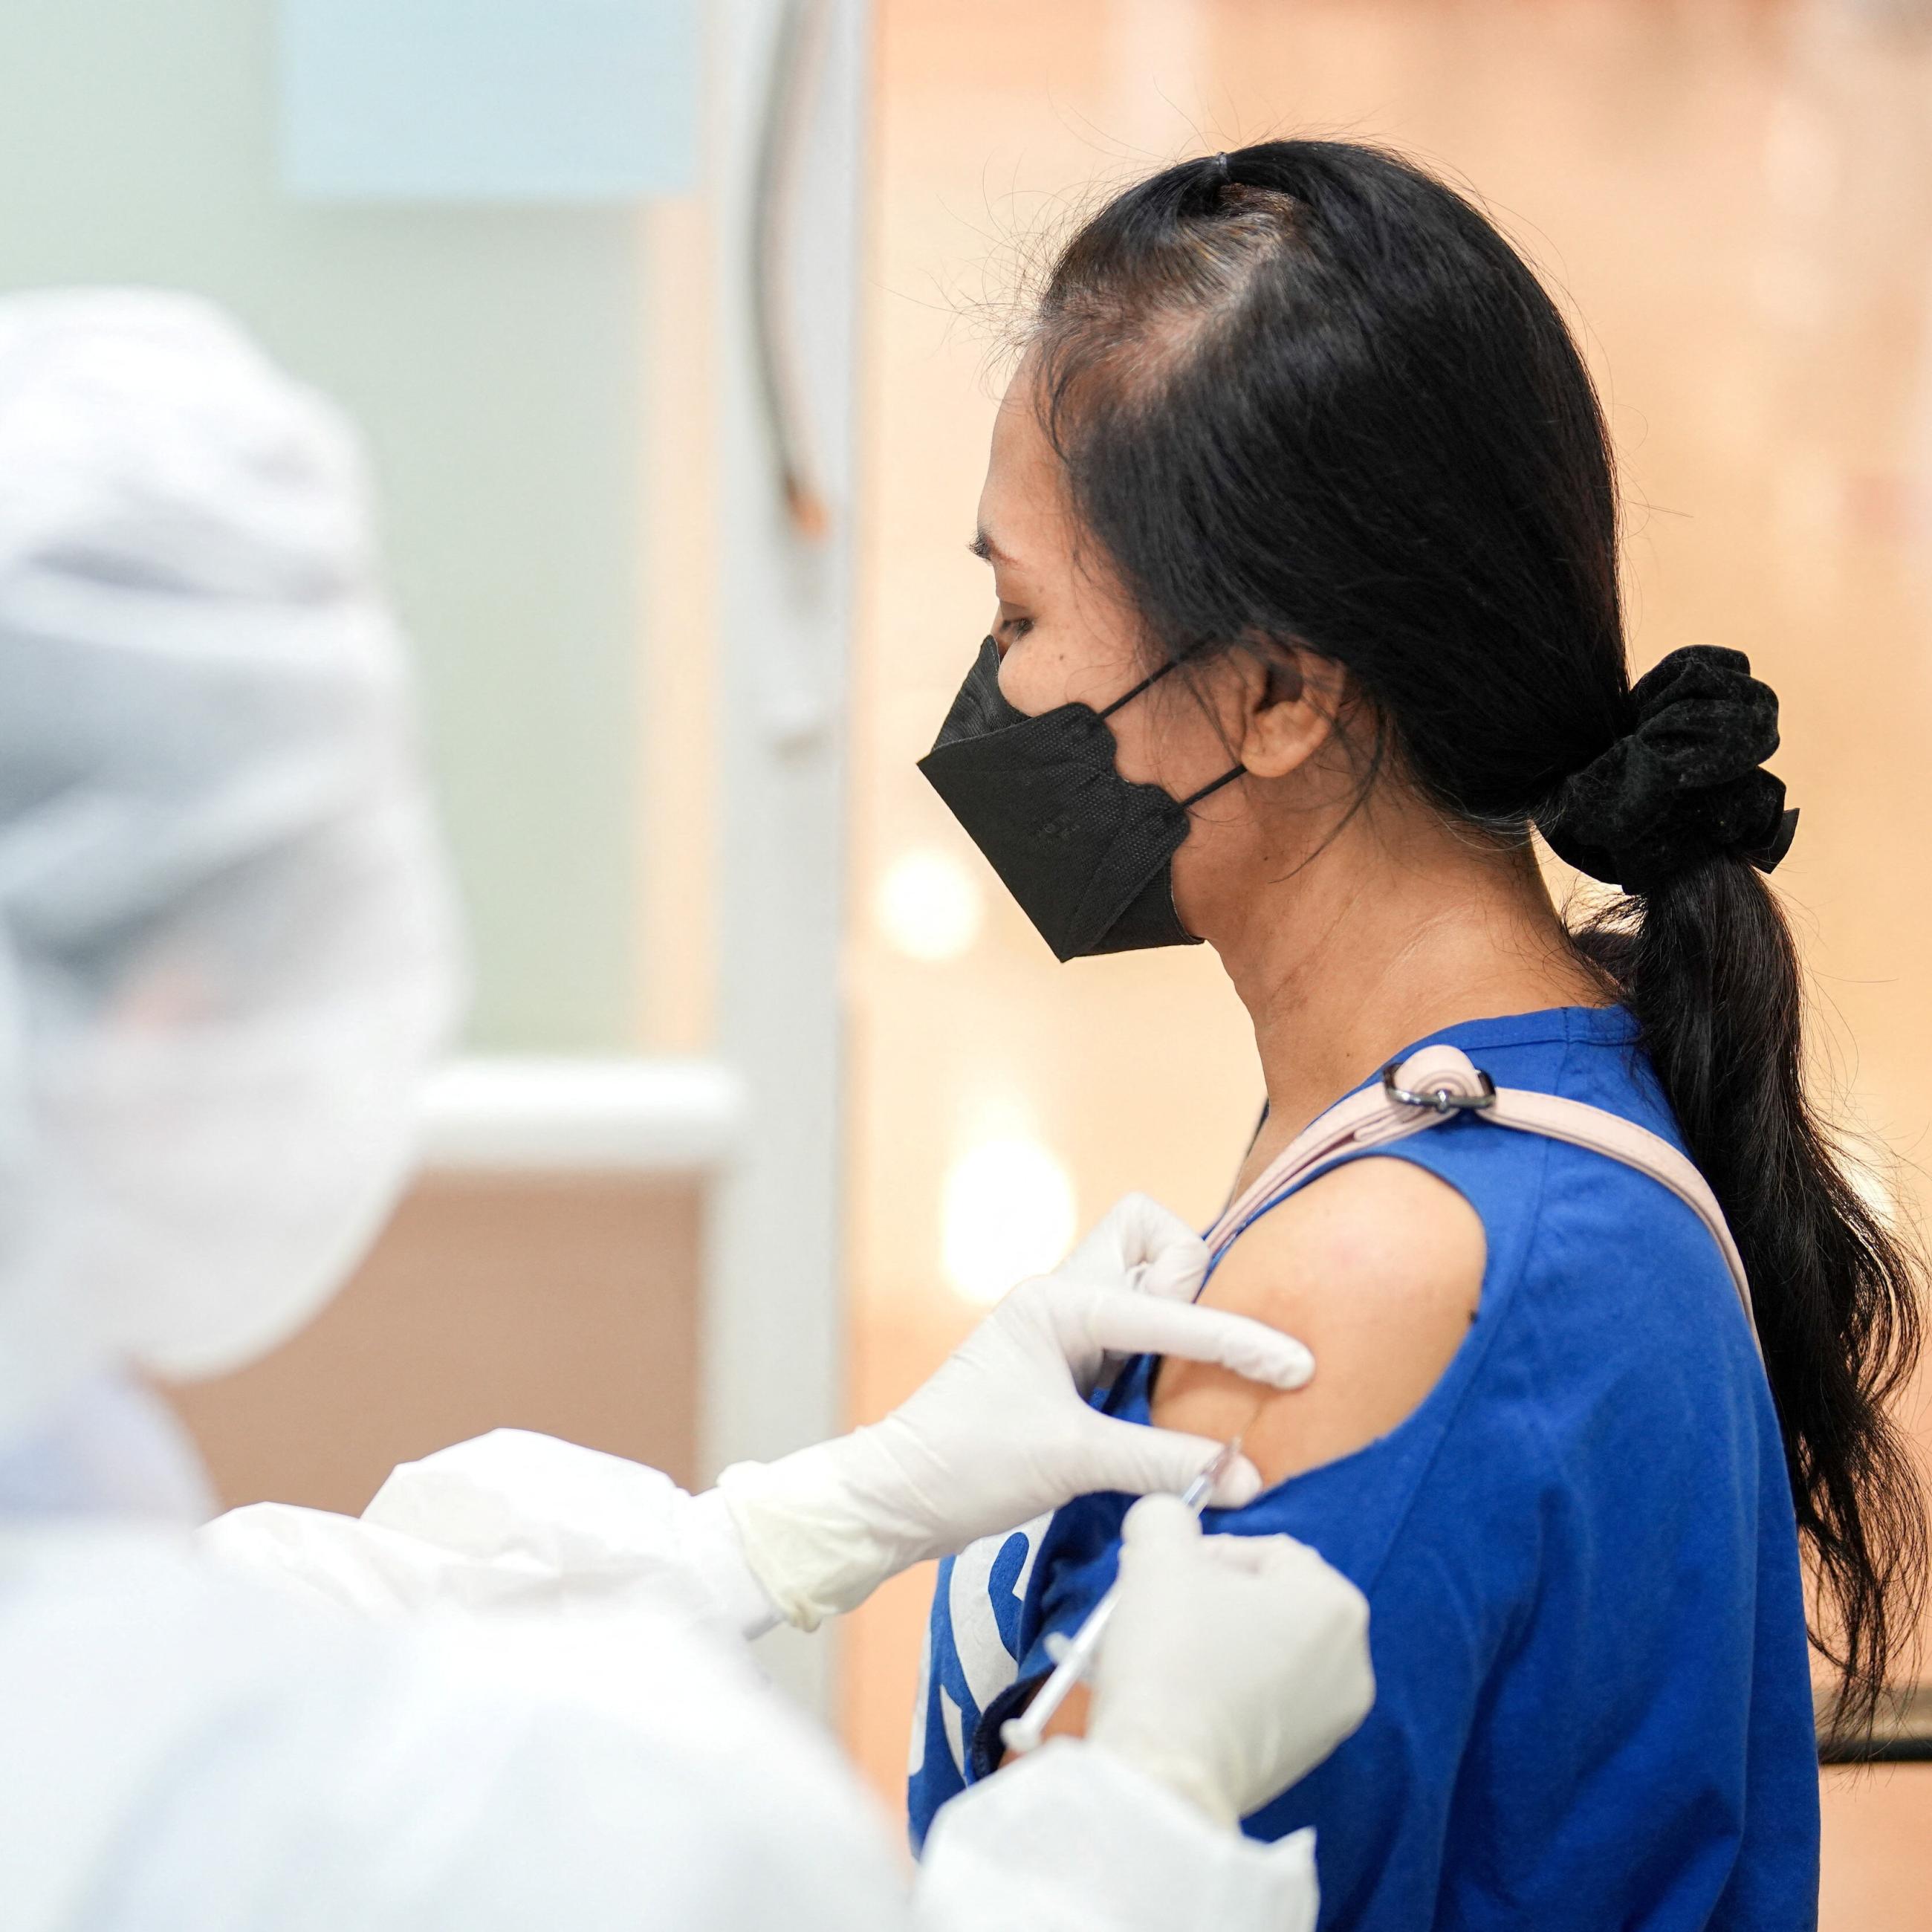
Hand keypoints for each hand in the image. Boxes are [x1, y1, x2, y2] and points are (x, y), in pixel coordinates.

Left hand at [715, 1193, 1313, 1628]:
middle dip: (1193, 1274)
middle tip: (1198, 1350)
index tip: (1296, 1367)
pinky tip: (1173, 1400)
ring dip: (1181, 1313)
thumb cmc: (966, 1466)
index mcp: (1058, 1303)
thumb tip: (1247, 1476)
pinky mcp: (1068, 1361)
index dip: (1238, 1340)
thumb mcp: (1070, 1463)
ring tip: (1188, 1379)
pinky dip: (1166, 1351)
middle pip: (1154, 1234)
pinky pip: (1136, 1328)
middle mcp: (1064, 1298)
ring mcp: (1065, 1326)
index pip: (1170, 1309)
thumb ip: (1163, 1463)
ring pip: (1146, 1275)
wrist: (896, 1496)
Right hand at [1088, 1496, 1373, 1826]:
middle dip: (1210, 1596)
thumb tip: (1166, 1520)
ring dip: (1217, 1639)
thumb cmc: (1171, 1653)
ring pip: (1266, 1647)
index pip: (1263, 1550)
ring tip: (1166, 1651)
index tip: (1161, 1577)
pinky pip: (1266, 1696)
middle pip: (1269, 1600)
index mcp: (1336, 1602)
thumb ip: (1165, 1514)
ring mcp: (1334, 1717)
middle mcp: (1354, 1660)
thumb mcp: (1157, 1551)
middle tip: (1160, 1607)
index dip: (1203, 1555)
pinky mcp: (1306, 1759)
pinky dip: (1228, 1686)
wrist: (1164, 1774)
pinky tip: (1185, 1693)